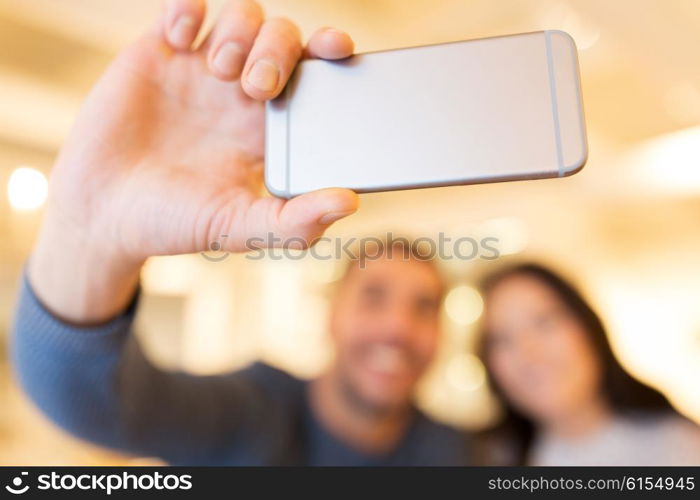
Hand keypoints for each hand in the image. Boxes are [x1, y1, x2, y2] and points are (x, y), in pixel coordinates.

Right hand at [29, 0, 358, 322]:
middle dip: (278, 49)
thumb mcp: (239, 227)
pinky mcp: (159, 54)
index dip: (330, 53)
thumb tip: (350, 201)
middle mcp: (241, 94)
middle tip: (257, 86)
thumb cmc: (175, 223)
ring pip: (241, 15)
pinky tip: (180, 39)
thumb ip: (295, 221)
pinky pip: (184, 8)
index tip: (339, 49)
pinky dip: (188, 9)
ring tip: (219, 71)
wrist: (105, 214)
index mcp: (269, 127)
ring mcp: (200, 71)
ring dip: (239, 31)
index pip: (313, 76)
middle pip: (282, 36)